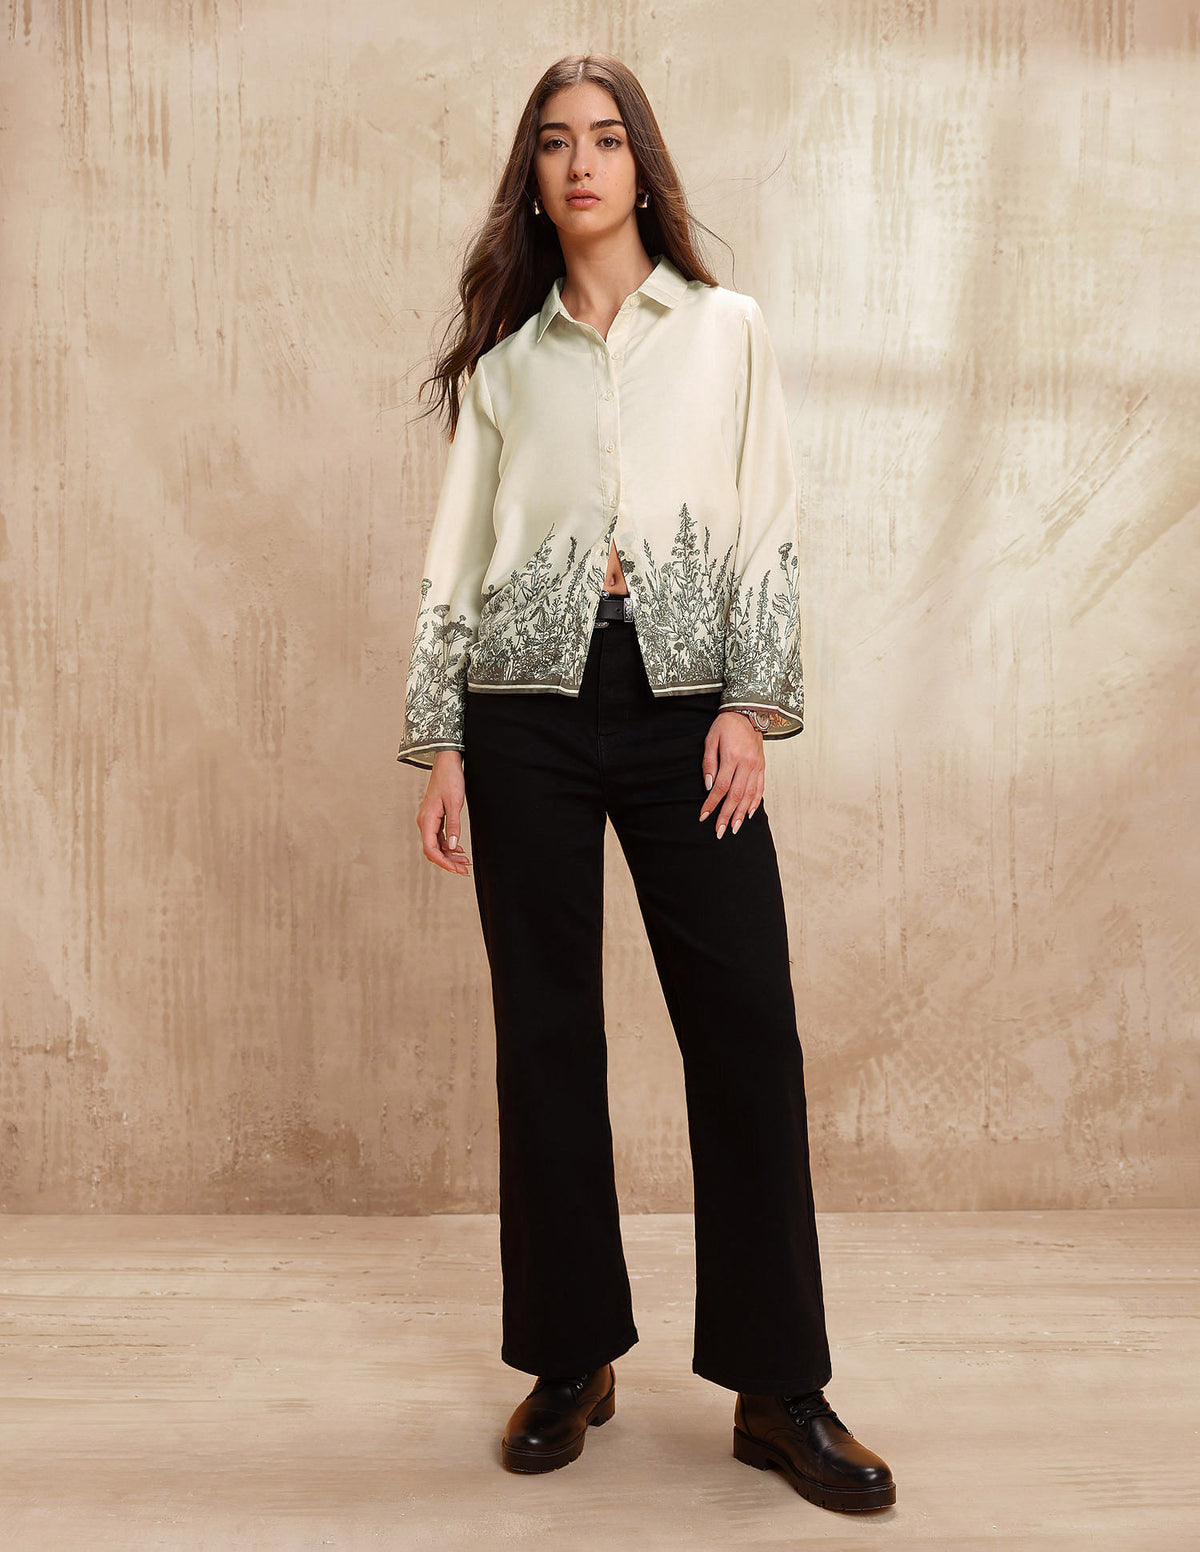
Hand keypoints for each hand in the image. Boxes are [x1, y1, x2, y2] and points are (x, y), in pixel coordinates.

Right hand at [416, 750, 471, 874]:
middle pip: (433, 850)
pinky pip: (439, 837)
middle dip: (448, 862)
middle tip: (464, 870)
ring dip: (450, 854)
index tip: (457, 870)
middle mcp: (424, 822)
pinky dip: (448, 845)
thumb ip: (453, 826)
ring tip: (465, 861)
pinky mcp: (434, 817)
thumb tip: (452, 846)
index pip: (431, 850)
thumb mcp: (455, 803)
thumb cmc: (449, 779)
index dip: (444, 863)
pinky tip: (459, 848)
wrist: (446, 763)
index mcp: (427, 820)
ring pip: (436, 845)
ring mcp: (428, 820)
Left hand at [699, 712, 764, 837]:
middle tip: (720, 831)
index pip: (721, 786)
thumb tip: (708, 786)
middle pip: (736, 795)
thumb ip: (709, 763)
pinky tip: (748, 814)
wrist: (747, 712)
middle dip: (727, 815)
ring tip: (734, 828)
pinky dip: (755, 802)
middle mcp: (747, 764)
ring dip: (741, 814)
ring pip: (749, 795)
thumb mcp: (710, 740)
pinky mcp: (762, 766)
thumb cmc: (725, 726)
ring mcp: (757, 766)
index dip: (712, 803)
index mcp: (732, 757)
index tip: (704, 816)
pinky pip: (760, 788)